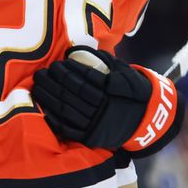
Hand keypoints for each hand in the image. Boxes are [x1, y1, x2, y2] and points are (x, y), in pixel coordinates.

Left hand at [32, 47, 153, 148]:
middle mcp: (103, 109)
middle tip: (41, 73)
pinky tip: (44, 108)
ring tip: (38, 86)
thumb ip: (105, 61)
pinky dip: (55, 119)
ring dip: (49, 98)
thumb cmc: (134, 92)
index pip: (85, 79)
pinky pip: (69, 129)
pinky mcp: (91, 138)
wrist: (149, 119)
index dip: (69, 71)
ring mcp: (97, 125)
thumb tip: (79, 49)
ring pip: (67, 110)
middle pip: (72, 93)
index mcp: (112, 92)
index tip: (58, 63)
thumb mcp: (126, 73)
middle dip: (54, 82)